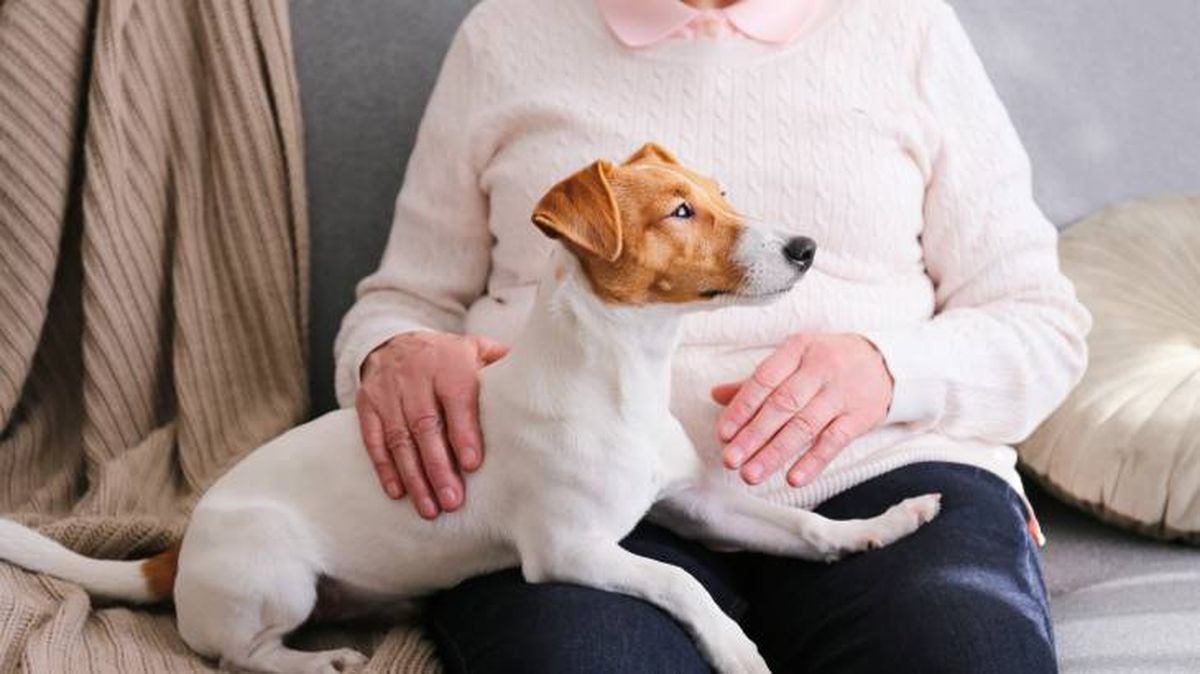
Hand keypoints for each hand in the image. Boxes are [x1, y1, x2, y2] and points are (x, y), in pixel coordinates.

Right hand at [356, 331, 508, 518]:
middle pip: (425, 425)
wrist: (394, 341)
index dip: (463, 433)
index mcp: (448, 364)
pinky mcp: (367, 405)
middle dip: (438, 466)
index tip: (472, 465)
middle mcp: (415, 377)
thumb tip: (543, 382)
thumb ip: (503, 366)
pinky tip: (398, 492)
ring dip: (414, 475)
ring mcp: (387, 392)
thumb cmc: (447, 357)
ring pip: (399, 438)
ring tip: (429, 508)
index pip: (456, 399)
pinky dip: (384, 467)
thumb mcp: (476, 350)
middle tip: (452, 501)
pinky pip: (373, 439)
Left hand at [711, 333, 892, 487]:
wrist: (886, 362)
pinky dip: (813, 461)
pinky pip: (834, 441)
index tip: (723, 433)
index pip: (764, 380)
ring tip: (751, 474)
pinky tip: (793, 479)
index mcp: (798, 349)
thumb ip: (757, 380)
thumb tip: (716, 394)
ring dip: (775, 453)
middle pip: (782, 405)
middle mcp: (819, 368)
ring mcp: (841, 393)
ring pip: (804, 426)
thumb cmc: (828, 362)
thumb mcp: (795, 359)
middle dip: (753, 435)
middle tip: (730, 460)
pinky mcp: (860, 416)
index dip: (741, 408)